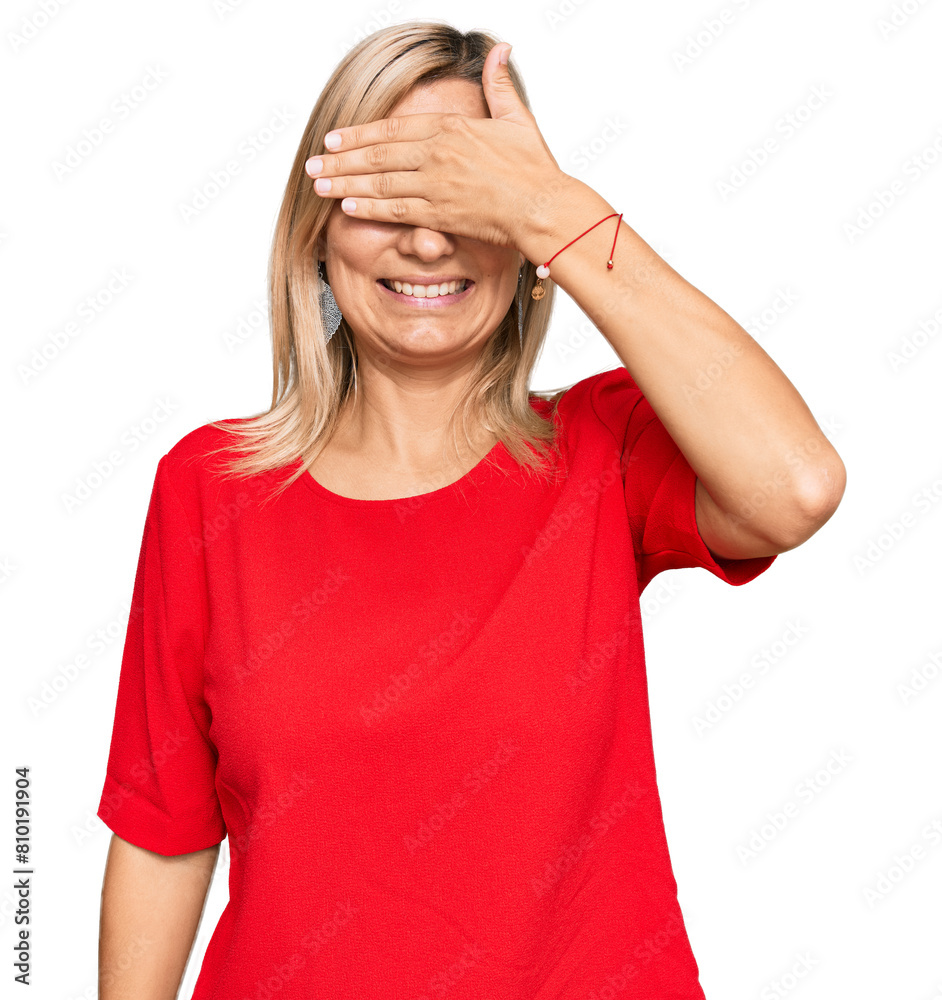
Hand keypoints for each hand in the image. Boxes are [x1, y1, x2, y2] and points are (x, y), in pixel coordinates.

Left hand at [304, 43, 565, 252]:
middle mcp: (437, 154)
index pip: (392, 129)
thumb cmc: (535, 169)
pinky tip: (347, 206)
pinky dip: (369, 208)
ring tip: (319, 185)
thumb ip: (500, 86)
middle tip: (313, 163)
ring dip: (345, 183)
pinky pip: (396, 211)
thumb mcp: (518, 118)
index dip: (359, 134)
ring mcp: (436, 184)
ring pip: (379, 182)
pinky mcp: (440, 214)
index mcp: (451, 129)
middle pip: (377, 154)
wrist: (544, 207)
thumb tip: (500, 49)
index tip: (334, 138)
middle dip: (340, 159)